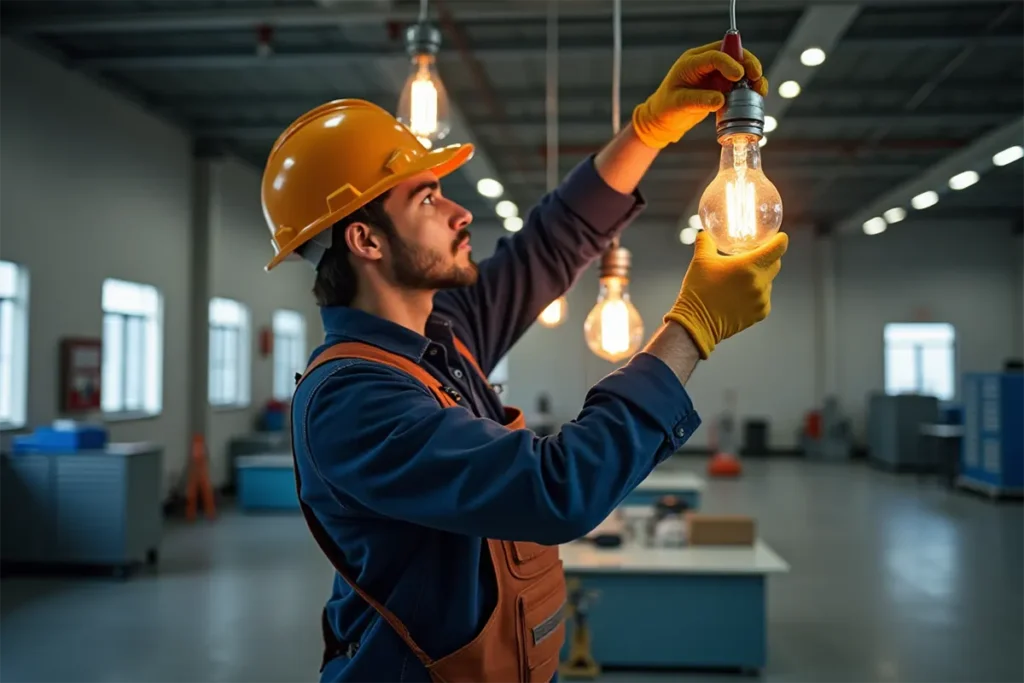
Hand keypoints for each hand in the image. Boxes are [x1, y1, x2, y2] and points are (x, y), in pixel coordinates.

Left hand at [631, 41, 768, 149]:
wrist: (663, 119)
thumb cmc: (666, 110)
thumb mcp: (679, 105)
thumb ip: (699, 101)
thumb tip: (721, 100)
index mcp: (691, 63)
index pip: (714, 56)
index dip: (729, 63)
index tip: (739, 75)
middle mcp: (704, 63)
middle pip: (732, 54)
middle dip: (747, 64)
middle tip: (756, 78)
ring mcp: (713, 73)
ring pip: (739, 66)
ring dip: (752, 75)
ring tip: (760, 89)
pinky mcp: (720, 84)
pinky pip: (739, 81)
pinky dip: (749, 86)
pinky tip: (756, 95)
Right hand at [664, 231, 787, 358]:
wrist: (696, 322)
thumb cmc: (699, 290)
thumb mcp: (700, 260)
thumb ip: (705, 242)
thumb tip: (705, 233)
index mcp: (749, 266)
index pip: (778, 248)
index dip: (780, 240)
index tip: (778, 237)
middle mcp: (760, 283)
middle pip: (776, 264)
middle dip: (768, 258)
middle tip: (754, 256)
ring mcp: (762, 300)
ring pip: (768, 281)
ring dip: (759, 277)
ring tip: (739, 280)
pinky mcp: (760, 313)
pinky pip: (764, 298)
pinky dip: (756, 294)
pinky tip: (739, 295)